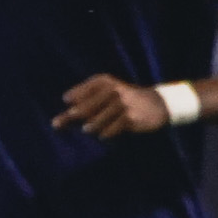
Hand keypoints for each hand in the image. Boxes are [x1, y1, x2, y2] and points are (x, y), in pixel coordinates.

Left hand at [56, 75, 170, 138]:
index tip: (66, 101)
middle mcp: (115, 90)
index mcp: (106, 82)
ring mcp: (124, 104)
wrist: (158, 104)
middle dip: (74, 115)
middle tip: (59, 123)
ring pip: (101, 117)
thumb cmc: (125, 101)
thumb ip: (88, 104)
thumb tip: (60, 120)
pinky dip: (108, 131)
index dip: (76, 94)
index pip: (87, 88)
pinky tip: (103, 136)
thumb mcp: (109, 95)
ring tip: (86, 130)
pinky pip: (116, 126)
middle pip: (90, 104)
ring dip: (92, 125)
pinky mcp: (133, 117)